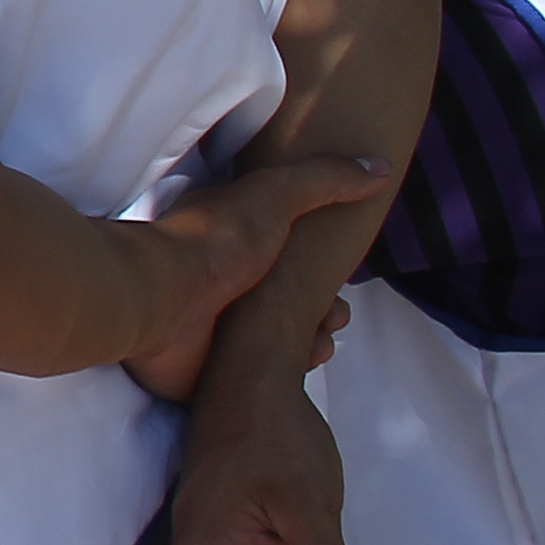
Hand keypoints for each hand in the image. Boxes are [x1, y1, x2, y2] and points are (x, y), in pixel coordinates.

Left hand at [122, 155, 397, 402]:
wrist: (163, 300)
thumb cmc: (214, 242)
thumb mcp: (273, 194)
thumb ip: (325, 179)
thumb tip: (380, 167)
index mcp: (234, 244)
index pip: (288, 260)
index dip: (323, 274)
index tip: (345, 284)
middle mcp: (224, 285)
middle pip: (289, 304)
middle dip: (324, 312)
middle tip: (334, 317)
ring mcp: (216, 329)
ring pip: (280, 342)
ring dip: (310, 343)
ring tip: (318, 343)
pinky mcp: (211, 369)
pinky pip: (260, 377)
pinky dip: (284, 372)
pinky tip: (299, 363)